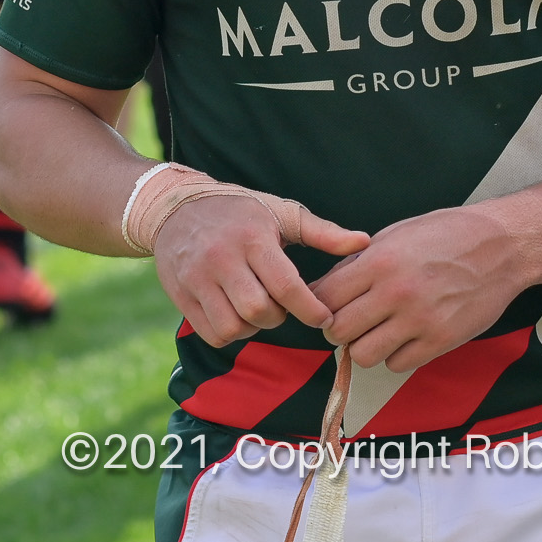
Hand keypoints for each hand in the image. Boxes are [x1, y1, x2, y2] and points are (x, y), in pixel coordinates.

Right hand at [157, 195, 368, 347]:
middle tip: (282, 306)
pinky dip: (230, 334)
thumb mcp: (283, 213)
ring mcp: (197, 278)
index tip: (324, 318)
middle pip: (259, 311)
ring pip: (233, 327)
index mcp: (253, 237)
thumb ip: (323, 233)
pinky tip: (237, 315)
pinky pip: (211, 333)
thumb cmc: (242, 211)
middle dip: (278, 317)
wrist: (177, 206)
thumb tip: (364, 242)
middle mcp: (222, 258)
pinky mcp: (181, 295)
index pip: (286, 285)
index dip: (310, 309)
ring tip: (259, 309)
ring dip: (253, 328)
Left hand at [311, 204, 536, 372]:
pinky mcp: (440, 341)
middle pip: (338, 332)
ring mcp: (419, 320)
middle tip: (353, 322)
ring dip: (366, 346)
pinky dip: (396, 355)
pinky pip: (397, 365)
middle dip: (339, 329)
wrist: (504, 247)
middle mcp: (396, 293)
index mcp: (380, 261)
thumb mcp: (398, 233)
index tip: (329, 306)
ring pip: (363, 355)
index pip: (325, 298)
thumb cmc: (449, 233)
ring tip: (379, 331)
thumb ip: (360, 261)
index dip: (321, 304)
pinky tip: (406, 337)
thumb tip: (326, 288)